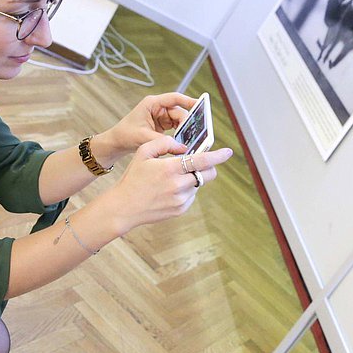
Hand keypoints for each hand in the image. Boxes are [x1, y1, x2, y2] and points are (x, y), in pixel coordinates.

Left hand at [107, 92, 196, 156]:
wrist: (117, 142)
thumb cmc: (125, 135)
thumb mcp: (144, 138)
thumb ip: (162, 141)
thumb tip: (180, 146)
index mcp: (152, 103)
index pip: (174, 98)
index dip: (189, 101)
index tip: (201, 105)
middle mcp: (158, 108)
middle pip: (180, 112)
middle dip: (189, 122)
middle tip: (197, 132)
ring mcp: (161, 116)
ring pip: (180, 121)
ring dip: (186, 129)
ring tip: (192, 139)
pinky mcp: (163, 125)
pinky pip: (177, 127)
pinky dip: (182, 134)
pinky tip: (185, 141)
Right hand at [110, 136, 234, 230]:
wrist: (124, 207)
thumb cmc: (133, 178)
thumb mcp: (143, 153)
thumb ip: (164, 143)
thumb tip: (184, 146)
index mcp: (170, 169)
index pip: (201, 161)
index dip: (217, 156)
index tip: (228, 152)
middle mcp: (178, 185)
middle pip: (208, 174)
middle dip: (208, 167)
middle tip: (198, 163)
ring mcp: (181, 199)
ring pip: (199, 184)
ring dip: (193, 177)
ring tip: (172, 178)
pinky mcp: (180, 209)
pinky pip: (191, 195)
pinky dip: (186, 189)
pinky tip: (169, 189)